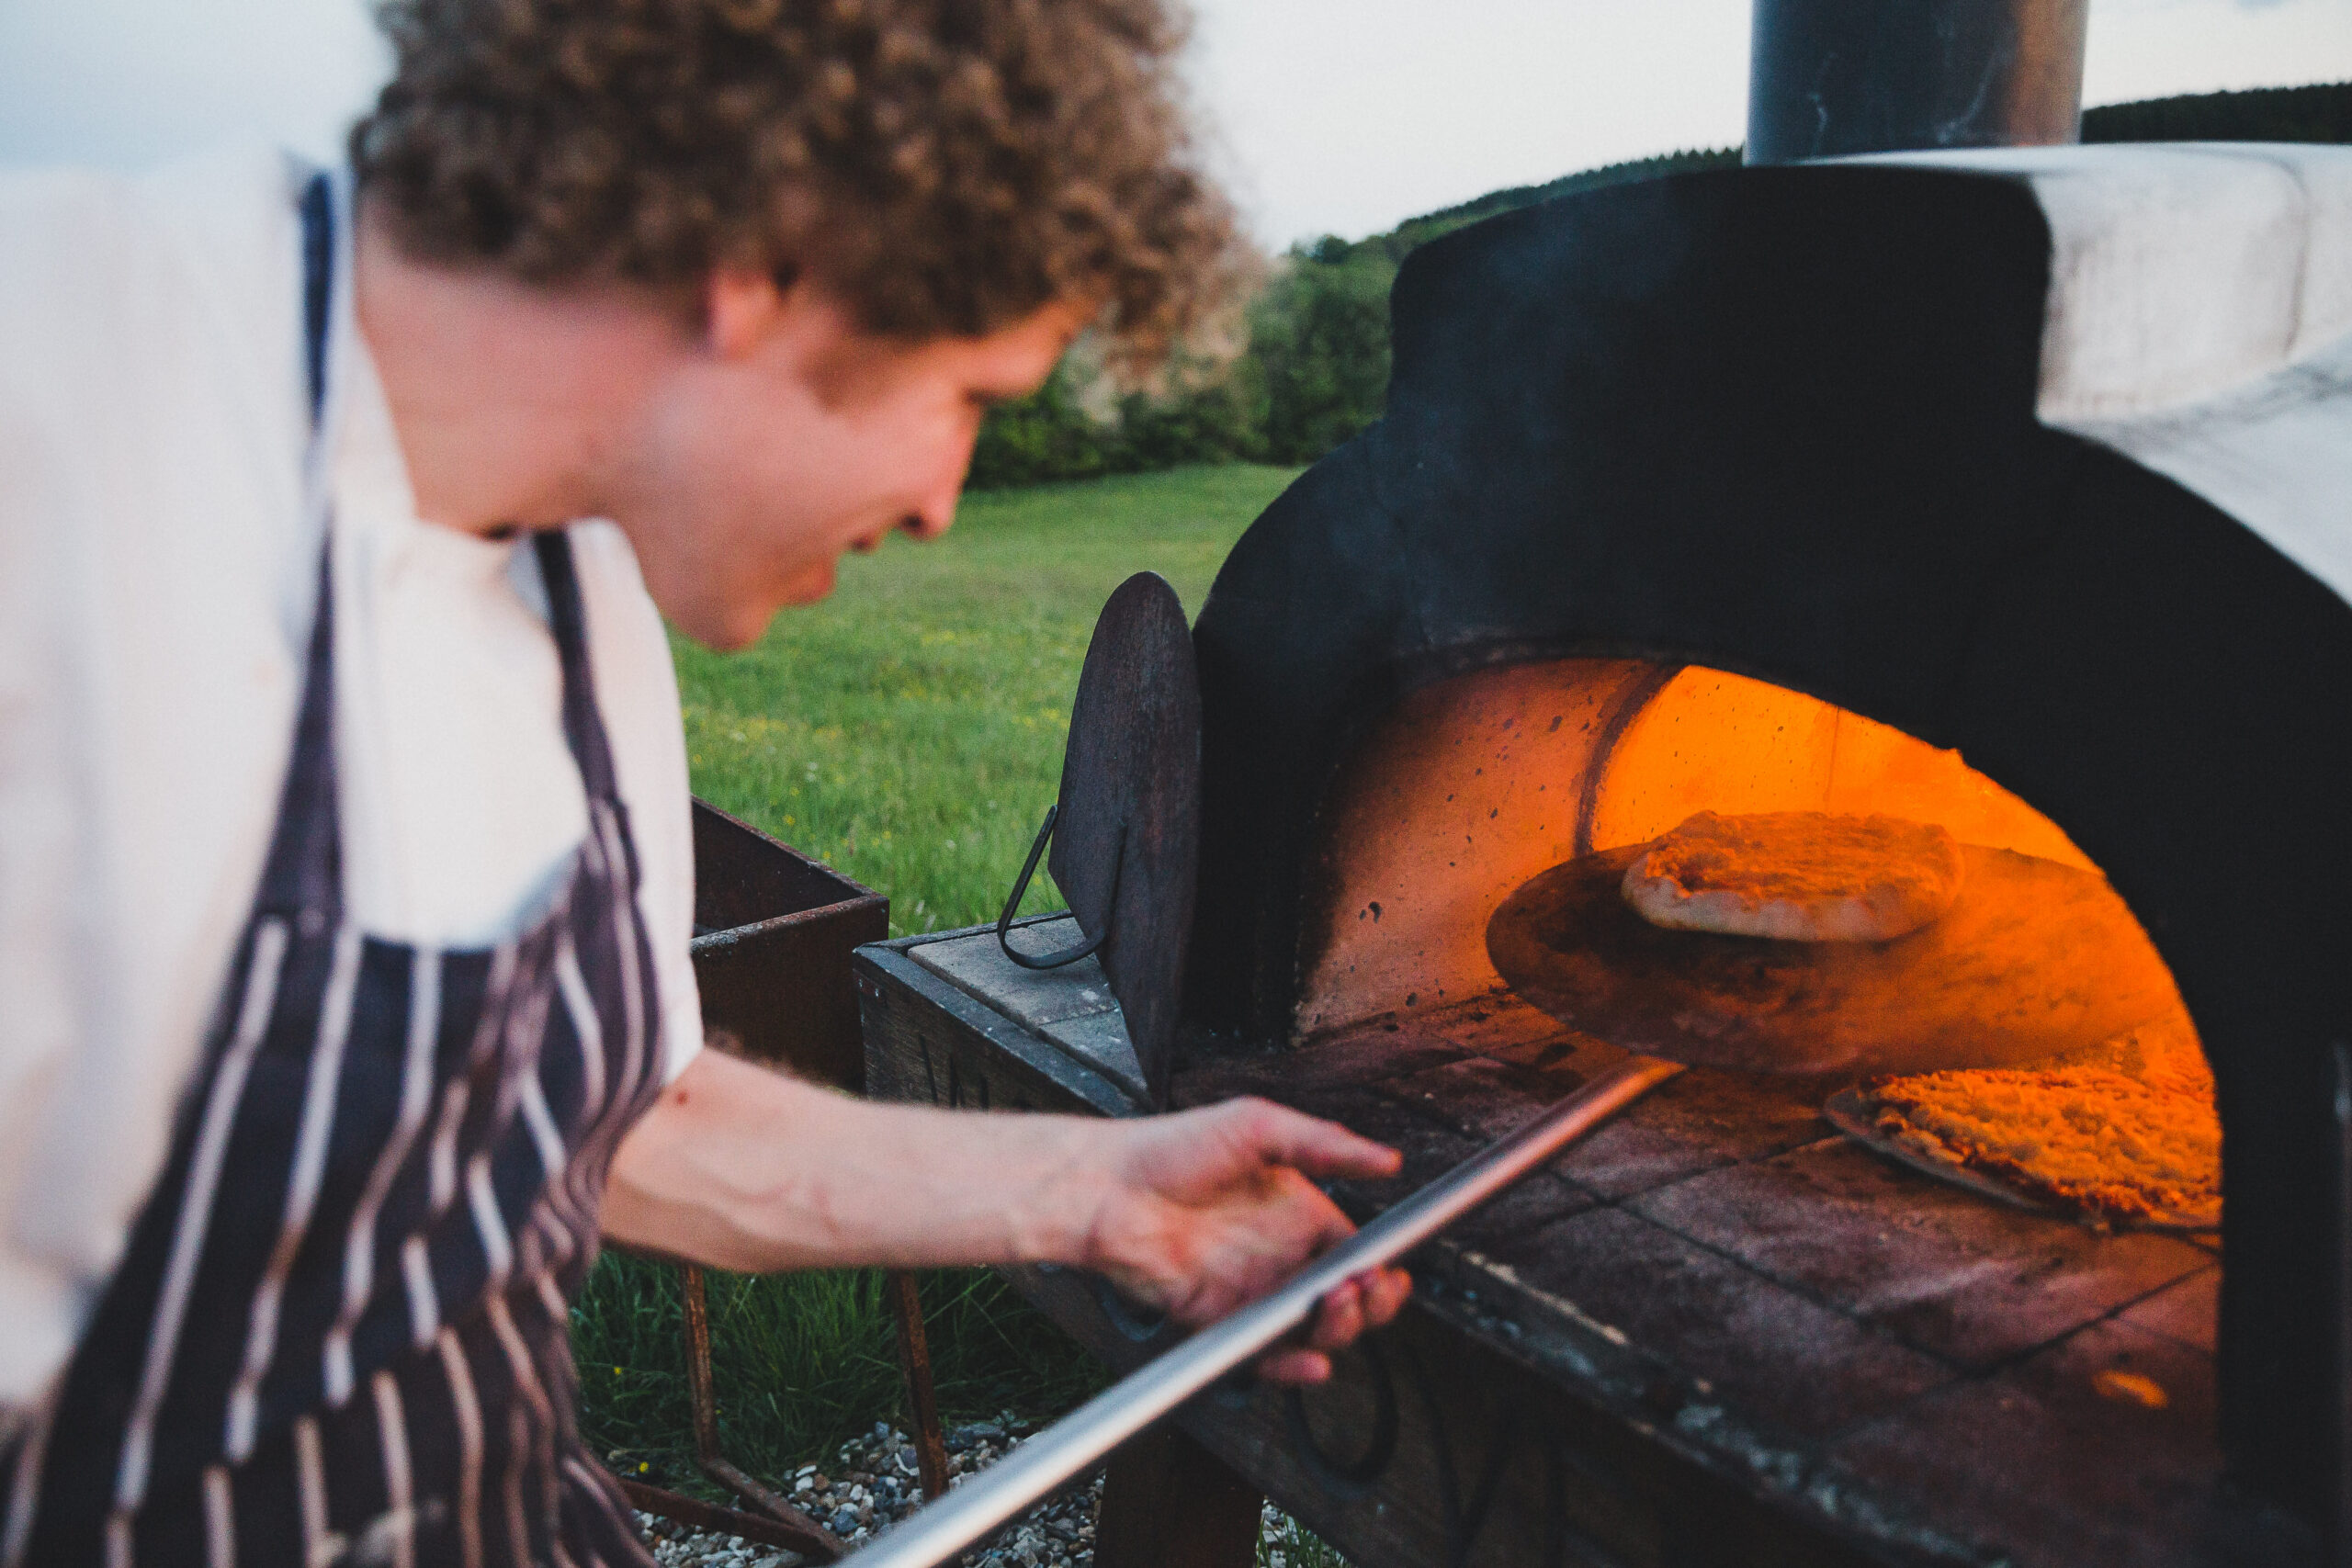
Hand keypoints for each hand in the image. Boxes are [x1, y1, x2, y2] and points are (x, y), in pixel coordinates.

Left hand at [1075, 1097, 1412, 1384]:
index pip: (1356, 1252)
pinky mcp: (1218, 1321)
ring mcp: (1251, 1292)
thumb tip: (1388, 1160)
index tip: (1390, 1272)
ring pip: (1312, 1330)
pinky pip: (1263, 1354)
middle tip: (1364, 1288)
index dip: (1379, 1269)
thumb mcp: (1257, 1126)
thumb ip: (1324, 1144)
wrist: (1106, 1186)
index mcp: (1297, 1213)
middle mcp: (1279, 1257)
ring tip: (1333, 1303)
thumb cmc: (1172, 1148)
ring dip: (1337, 1329)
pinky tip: (1311, 1361)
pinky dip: (1291, 1367)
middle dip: (1369, 1304)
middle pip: (1345, 1299)